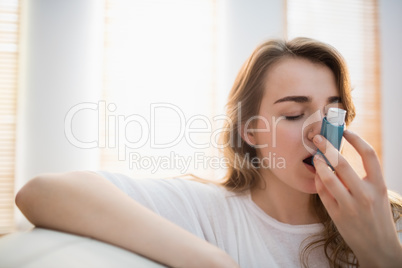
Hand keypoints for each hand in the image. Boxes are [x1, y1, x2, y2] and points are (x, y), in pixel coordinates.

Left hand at [313, 129, 401, 266]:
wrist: (379, 248)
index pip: (369, 154)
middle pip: (342, 163)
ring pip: (328, 177)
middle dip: (327, 146)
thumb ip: (363, 177)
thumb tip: (339, 155)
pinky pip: (322, 192)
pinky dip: (318, 180)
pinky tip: (317, 174)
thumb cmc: (377, 216)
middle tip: (317, 137)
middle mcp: (365, 194)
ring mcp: (350, 206)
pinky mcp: (337, 215)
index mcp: (379, 185)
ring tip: (315, 156)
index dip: (356, 139)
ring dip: (319, 163)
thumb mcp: (378, 194)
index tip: (345, 131)